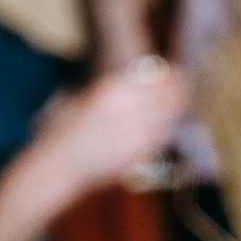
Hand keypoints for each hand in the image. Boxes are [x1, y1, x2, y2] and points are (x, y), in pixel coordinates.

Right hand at [32, 58, 186, 191]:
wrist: (54, 166)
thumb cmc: (61, 131)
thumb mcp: (81, 98)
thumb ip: (110, 91)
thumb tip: (135, 82)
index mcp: (110, 91)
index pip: (155, 78)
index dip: (172, 76)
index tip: (178, 74)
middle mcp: (125, 111)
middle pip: (168, 98)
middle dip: (179, 93)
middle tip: (186, 90)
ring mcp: (132, 136)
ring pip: (167, 120)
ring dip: (173, 114)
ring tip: (177, 108)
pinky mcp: (134, 157)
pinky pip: (158, 142)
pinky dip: (162, 133)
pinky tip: (161, 130)